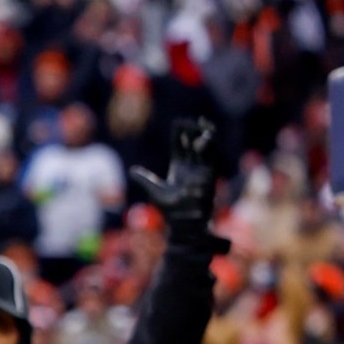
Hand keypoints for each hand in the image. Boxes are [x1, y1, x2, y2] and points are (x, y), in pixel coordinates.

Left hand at [130, 117, 218, 250]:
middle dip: (194, 131)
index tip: (180, 122)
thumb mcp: (155, 190)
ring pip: (204, 148)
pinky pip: (211, 159)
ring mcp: (200, 170)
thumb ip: (145, 179)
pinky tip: (205, 139)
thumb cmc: (170, 209)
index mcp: (179, 167)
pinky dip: (209, 149)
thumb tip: (132, 170)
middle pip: (193, 143)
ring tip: (201, 125)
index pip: (180, 145)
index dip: (181, 133)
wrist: (183, 222)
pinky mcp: (209, 176)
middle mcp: (191, 166)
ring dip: (203, 136)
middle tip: (192, 121)